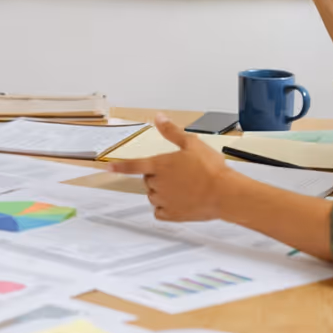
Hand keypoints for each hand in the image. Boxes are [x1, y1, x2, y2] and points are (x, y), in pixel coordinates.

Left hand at [109, 117, 229, 221]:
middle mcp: (157, 184)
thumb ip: (172, 132)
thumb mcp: (191, 144)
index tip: (108, 167)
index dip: (120, 166)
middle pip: (149, 180)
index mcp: (159, 165)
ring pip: (154, 196)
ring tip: (184, 188)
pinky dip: (165, 208)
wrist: (225, 193)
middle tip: (180, 174)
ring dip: (162, 192)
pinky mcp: (171, 215)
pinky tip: (180, 203)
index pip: (134, 165)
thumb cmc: (210, 167)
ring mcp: (163, 201)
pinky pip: (160, 211)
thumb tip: (159, 117)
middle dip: (159, 177)